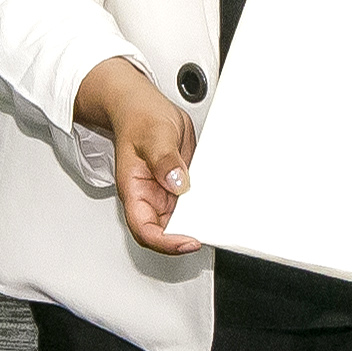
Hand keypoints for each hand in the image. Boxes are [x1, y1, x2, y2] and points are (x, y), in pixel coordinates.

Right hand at [74, 56, 202, 253]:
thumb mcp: (155, 135)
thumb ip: (165, 160)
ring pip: (178, 222)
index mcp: (135, 190)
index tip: (188, 241)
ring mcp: (163, 193)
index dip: (165, 242)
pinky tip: (216, 205)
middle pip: (163, 233)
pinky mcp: (178, 186)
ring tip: (216, 221)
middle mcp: (148, 197)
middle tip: (209, 233)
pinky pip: (189, 205)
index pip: (145, 229)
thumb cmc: (139, 120)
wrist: (143, 108)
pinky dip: (202, 209)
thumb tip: (177, 182)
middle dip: (184, 240)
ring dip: (195, 225)